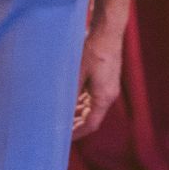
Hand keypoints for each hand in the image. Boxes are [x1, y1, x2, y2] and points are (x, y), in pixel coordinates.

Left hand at [72, 23, 123, 138]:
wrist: (107, 31)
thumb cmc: (94, 50)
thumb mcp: (77, 73)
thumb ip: (71, 93)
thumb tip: (61, 109)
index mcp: (104, 97)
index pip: (91, 124)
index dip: (78, 133)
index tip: (64, 138)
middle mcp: (109, 95)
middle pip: (92, 117)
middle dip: (76, 124)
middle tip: (59, 129)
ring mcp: (108, 87)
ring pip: (92, 106)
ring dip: (78, 112)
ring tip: (62, 116)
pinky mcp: (106, 78)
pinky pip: (93, 96)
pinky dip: (82, 101)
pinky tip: (70, 100)